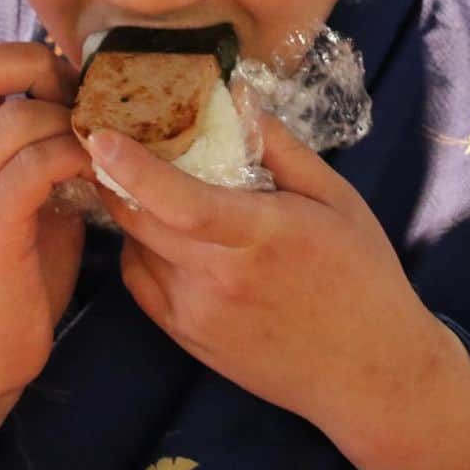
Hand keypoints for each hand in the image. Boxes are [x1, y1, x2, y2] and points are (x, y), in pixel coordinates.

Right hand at [0, 42, 90, 411]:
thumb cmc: (6, 278)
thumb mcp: (22, 201)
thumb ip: (43, 154)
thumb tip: (97, 111)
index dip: (24, 57)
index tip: (71, 86)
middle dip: (35, 65)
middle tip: (79, 98)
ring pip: (15, 122)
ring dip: (70, 125)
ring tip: (99, 147)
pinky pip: (33, 169)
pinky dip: (75, 161)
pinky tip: (98, 179)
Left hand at [90, 114, 450, 438]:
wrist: (370, 374)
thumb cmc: (360, 274)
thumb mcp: (335, 198)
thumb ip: (281, 146)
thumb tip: (237, 94)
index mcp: (258, 236)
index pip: (179, 201)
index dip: (132, 167)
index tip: (99, 134)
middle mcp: (217, 279)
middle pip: (140, 220)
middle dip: (115, 177)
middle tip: (113, 141)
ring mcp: (196, 314)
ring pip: (136, 249)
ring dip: (133, 213)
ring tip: (148, 186)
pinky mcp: (187, 339)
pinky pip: (139, 282)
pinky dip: (140, 250)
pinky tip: (166, 234)